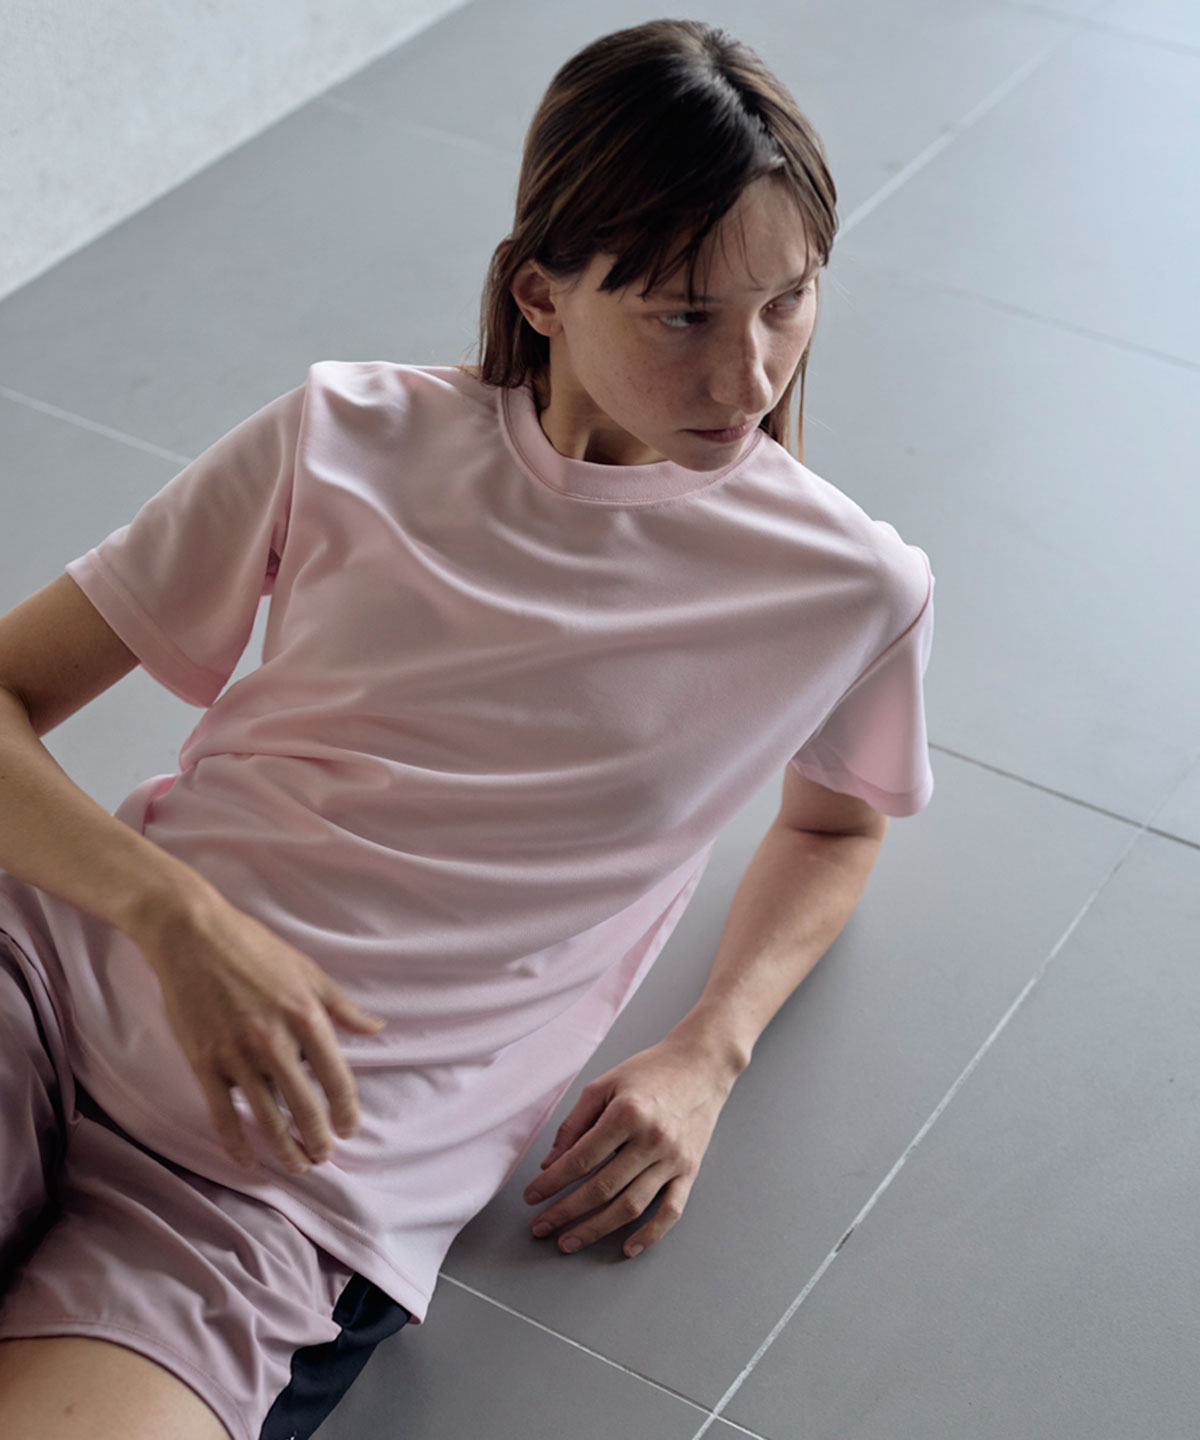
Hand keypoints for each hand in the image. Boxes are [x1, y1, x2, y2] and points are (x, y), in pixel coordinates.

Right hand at [133, 889, 385, 1174]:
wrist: (193, 936)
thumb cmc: (255, 949)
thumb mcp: (308, 972)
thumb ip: (343, 1007)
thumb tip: (377, 1028)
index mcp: (306, 1018)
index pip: (336, 1079)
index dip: (346, 1111)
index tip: (349, 1130)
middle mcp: (274, 1042)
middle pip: (304, 1107)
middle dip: (317, 1139)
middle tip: (324, 1157)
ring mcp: (237, 1055)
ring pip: (266, 1118)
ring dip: (285, 1150)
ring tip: (297, 1166)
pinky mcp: (204, 1062)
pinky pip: (223, 1115)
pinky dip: (238, 1144)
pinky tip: (250, 1161)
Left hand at [523, 1037, 736, 1258]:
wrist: (701, 1065)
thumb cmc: (649, 1072)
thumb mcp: (605, 1085)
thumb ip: (575, 1123)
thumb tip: (551, 1163)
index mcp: (627, 1113)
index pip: (581, 1159)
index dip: (552, 1182)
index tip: (532, 1196)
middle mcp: (652, 1139)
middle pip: (602, 1188)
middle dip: (565, 1212)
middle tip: (540, 1226)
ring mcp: (673, 1158)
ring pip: (631, 1206)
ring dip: (596, 1229)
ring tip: (569, 1241)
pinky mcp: (690, 1171)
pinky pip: (670, 1211)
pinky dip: (650, 1235)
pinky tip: (627, 1248)